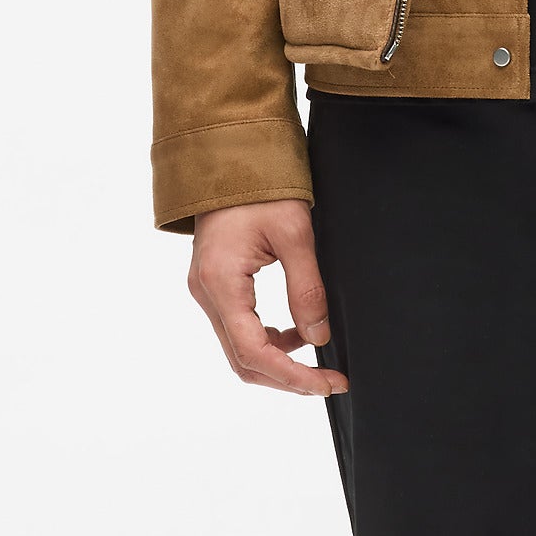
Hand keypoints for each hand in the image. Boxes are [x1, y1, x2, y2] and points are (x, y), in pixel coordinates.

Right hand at [188, 199, 348, 396]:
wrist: (231, 153)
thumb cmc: (261, 185)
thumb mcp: (294, 232)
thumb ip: (306, 288)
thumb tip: (319, 338)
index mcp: (221, 282)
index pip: (254, 352)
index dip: (293, 375)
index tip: (329, 382)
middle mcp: (205, 292)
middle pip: (243, 359)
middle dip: (287, 377)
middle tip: (330, 381)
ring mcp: (206, 289)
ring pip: (239, 348)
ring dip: (277, 361)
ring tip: (318, 360)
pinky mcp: (214, 283)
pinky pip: (237, 327)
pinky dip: (266, 339)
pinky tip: (295, 333)